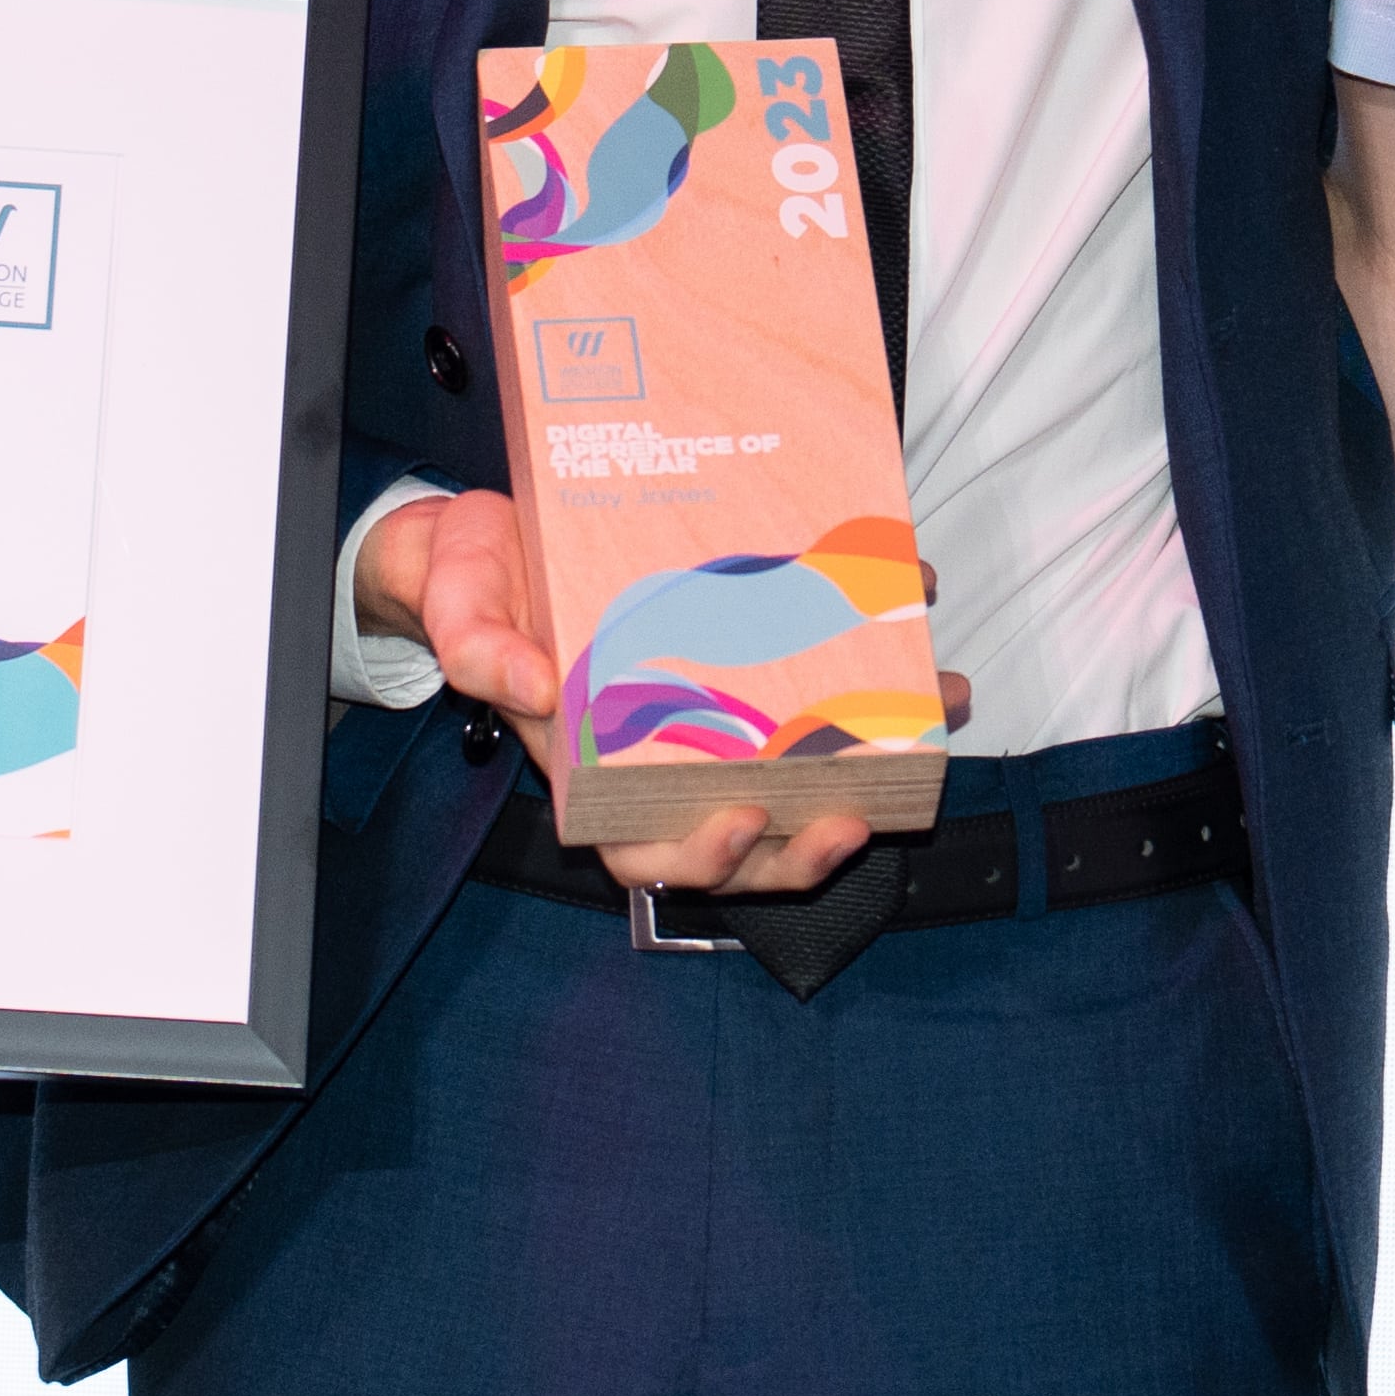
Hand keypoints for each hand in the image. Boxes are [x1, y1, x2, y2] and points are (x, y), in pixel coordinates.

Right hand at [354, 492, 959, 900]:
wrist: (487, 535)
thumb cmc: (473, 583)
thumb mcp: (459, 604)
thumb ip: (478, 647)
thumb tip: (534, 687)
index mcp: (590, 770)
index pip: (650, 852)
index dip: (706, 860)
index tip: (746, 821)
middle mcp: (659, 754)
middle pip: (747, 839)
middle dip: (808, 845)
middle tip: (857, 812)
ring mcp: (707, 710)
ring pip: (802, 766)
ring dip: (878, 750)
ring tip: (935, 704)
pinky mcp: (741, 651)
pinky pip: (814, 679)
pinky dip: (869, 655)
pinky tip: (910, 602)